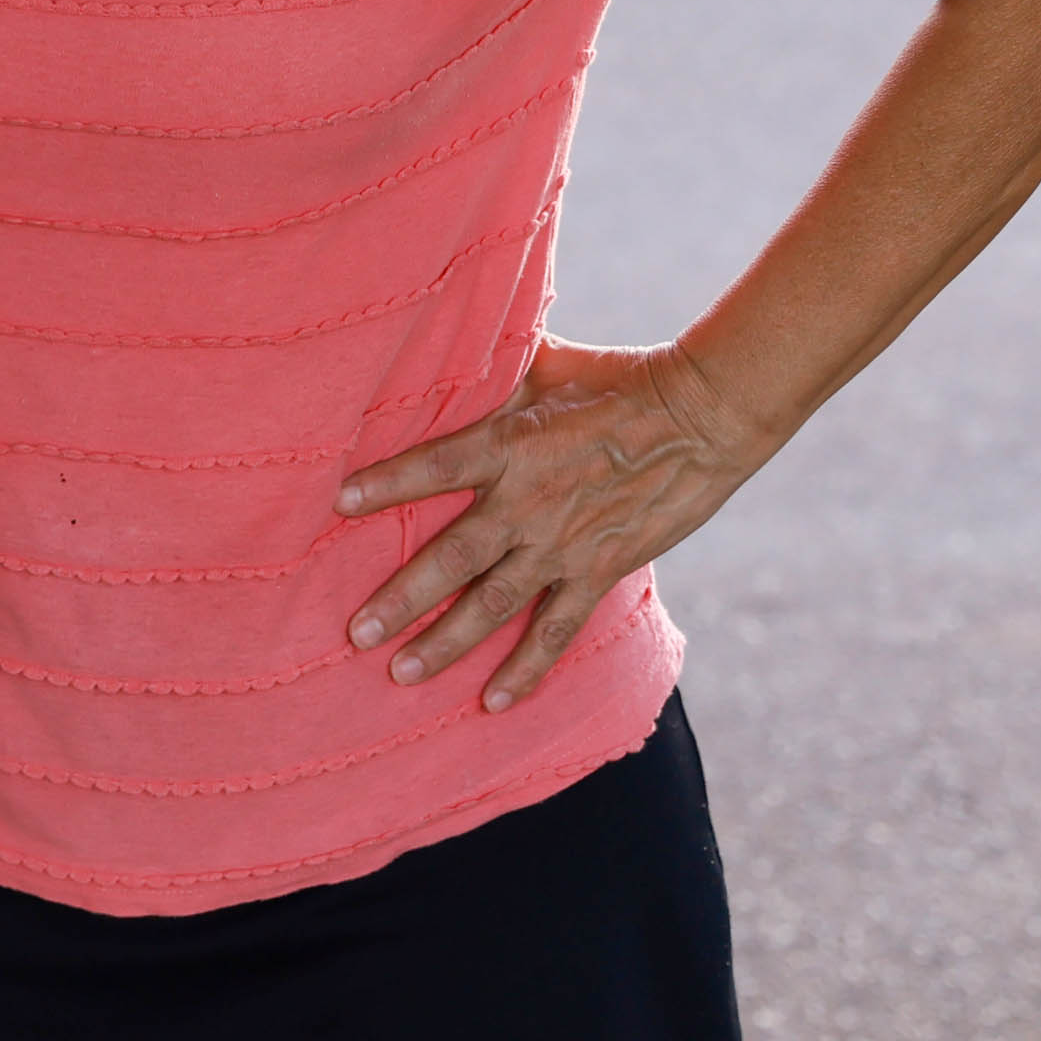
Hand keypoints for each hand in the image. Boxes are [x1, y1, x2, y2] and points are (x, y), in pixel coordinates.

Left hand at [337, 337, 763, 711]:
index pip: (433, 468)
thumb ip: (495, 368)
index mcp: (509, 443)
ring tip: (402, 673)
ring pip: (493, 605)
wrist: (702, 416)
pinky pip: (555, 631)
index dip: (385, 485)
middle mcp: (527, 502)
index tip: (337, 504)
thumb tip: (448, 340)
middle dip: (401, 599)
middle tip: (357, 634)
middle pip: (451, 558)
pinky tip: (492, 701)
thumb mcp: (549, 363)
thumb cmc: (620, 378)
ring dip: (446, 643)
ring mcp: (563, 544)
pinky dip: (524, 669)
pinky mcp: (599, 570)